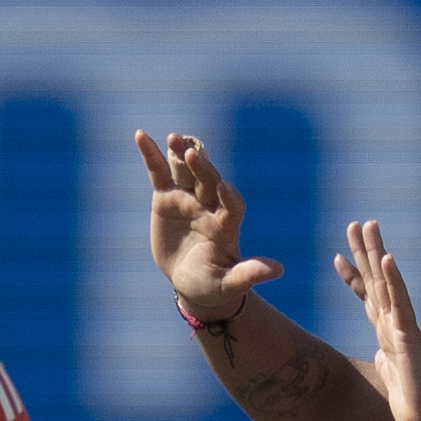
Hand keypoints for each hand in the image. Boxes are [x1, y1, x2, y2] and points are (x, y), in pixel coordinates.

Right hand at [137, 131, 282, 321]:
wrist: (192, 281)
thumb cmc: (213, 285)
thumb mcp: (228, 283)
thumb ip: (249, 274)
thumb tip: (278, 270)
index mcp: (227, 224)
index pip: (233, 205)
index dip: (230, 197)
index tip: (225, 190)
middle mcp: (210, 205)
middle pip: (209, 182)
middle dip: (202, 169)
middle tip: (192, 155)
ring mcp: (188, 199)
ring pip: (186, 172)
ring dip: (182, 153)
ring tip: (174, 138)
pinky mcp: (166, 198)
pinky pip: (159, 173)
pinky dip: (151, 155)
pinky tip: (141, 136)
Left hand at [331, 218, 420, 420]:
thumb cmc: (414, 405)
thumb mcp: (393, 378)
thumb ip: (388, 362)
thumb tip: (384, 357)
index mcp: (388, 333)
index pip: (368, 297)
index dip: (353, 277)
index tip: (338, 257)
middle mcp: (394, 324)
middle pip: (376, 280)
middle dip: (364, 252)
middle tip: (354, 223)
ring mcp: (402, 326)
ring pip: (386, 282)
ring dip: (376, 252)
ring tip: (367, 226)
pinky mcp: (408, 335)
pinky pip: (400, 302)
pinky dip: (393, 279)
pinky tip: (387, 257)